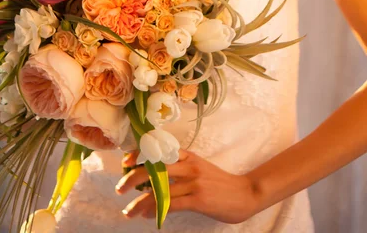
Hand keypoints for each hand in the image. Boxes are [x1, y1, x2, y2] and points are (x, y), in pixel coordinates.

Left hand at [115, 149, 259, 223]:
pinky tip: (148, 215)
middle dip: (132, 179)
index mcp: (188, 156)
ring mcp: (194, 182)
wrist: (245, 193)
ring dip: (140, 202)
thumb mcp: (199, 167)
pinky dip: (157, 210)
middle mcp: (189, 166)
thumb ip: (179, 167)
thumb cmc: (219, 182)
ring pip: (160, 190)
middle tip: (120, 189)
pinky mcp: (199, 199)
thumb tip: (152, 177)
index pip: (159, 150)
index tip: (126, 163)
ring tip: (129, 211)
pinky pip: (171, 204)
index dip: (139, 154)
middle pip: (154, 169)